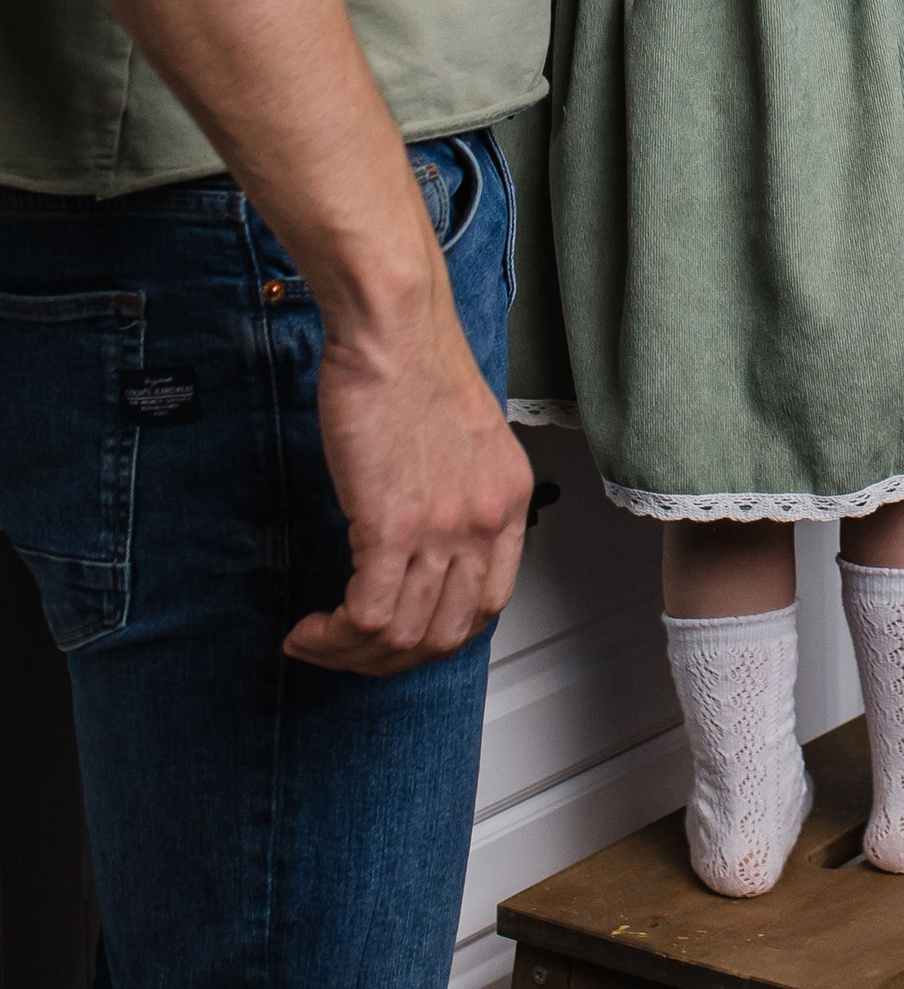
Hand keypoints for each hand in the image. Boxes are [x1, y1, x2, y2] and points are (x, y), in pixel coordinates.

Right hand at [285, 267, 533, 674]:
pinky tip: (310, 629)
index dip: (439, 634)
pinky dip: (334, 637)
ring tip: (317, 642)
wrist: (396, 328)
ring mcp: (444, 529)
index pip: (489, 602)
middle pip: (446, 635)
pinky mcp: (393, 526)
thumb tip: (424, 542)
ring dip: (352, 654)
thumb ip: (456, 495)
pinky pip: (369, 616)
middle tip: (348, 651)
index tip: (398, 636)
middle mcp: (485, 522)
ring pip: (404, 636)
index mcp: (507, 500)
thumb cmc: (417, 365)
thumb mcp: (464, 440)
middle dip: (391, 660)